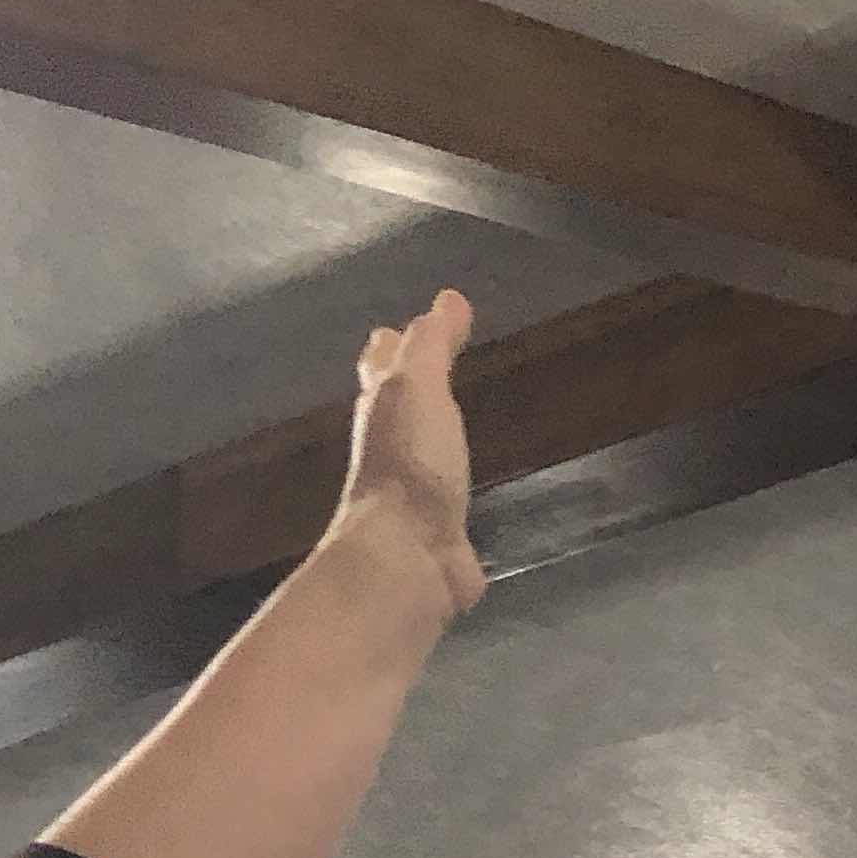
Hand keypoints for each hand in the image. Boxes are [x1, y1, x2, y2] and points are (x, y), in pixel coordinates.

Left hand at [327, 289, 482, 617]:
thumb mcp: (420, 390)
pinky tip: (473, 481)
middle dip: (408, 381)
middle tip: (430, 361)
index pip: (385, 362)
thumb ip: (433, 347)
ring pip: (423, 447)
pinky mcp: (443, 529)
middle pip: (396, 403)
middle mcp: (392, 446)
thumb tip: (448, 299)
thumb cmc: (411, 465)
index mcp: (383, 408)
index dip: (397, 342)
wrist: (409, 558)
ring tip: (456, 415)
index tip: (413, 325)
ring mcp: (417, 490)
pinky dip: (458, 481)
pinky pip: (450, 494)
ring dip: (435, 430)